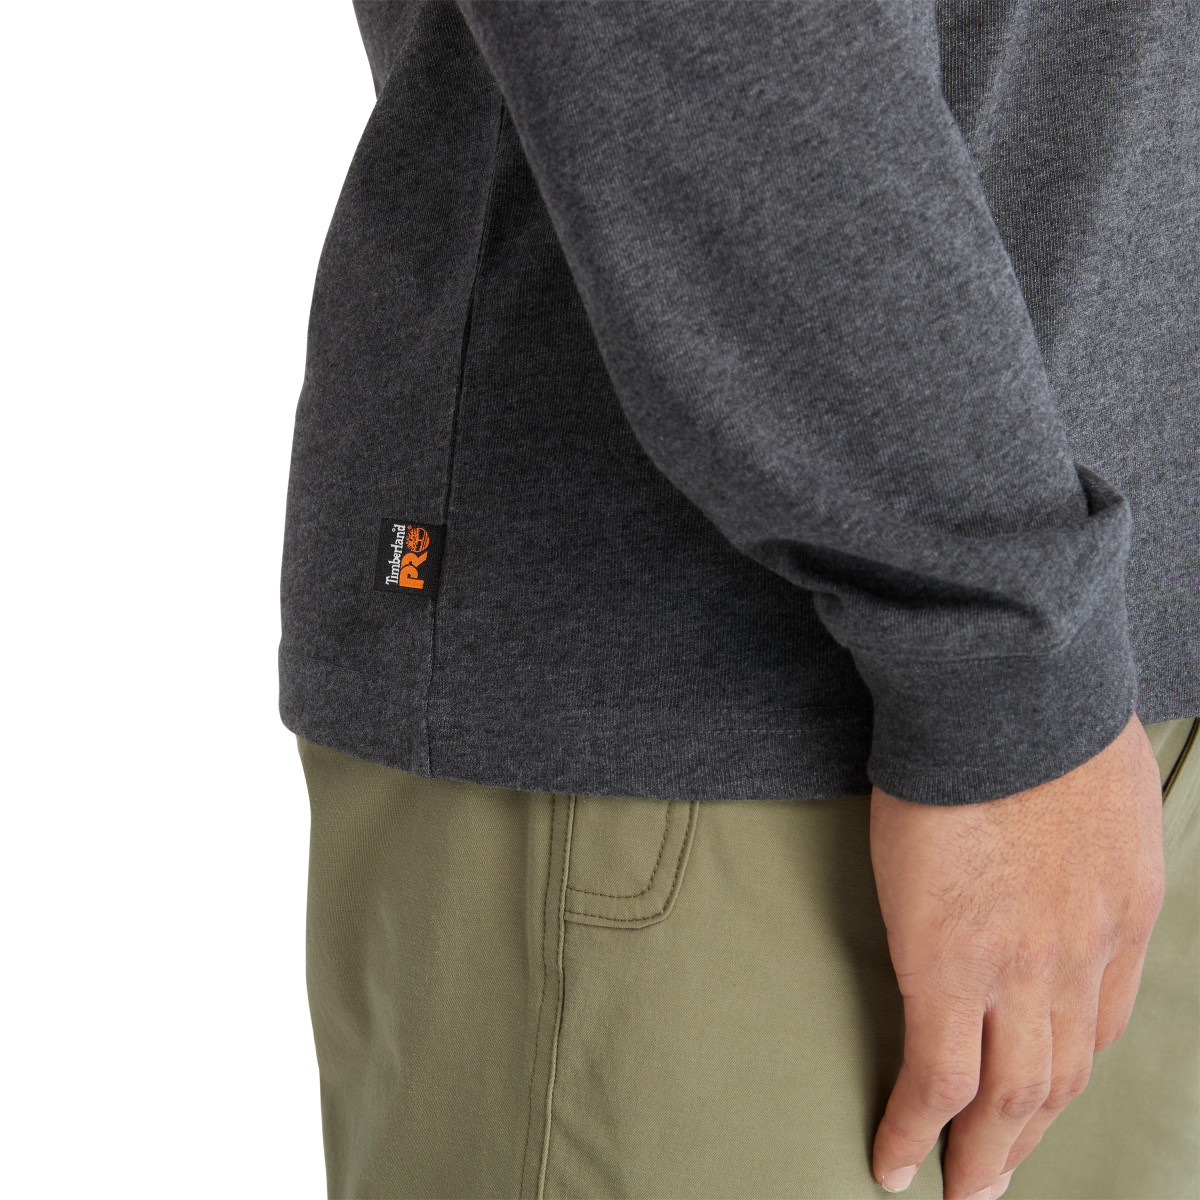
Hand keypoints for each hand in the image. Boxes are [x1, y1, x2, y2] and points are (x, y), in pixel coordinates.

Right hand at [869, 712, 1165, 1199]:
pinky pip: (935, 1076)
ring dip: (986, 1153)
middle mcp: (1083, 956)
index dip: (1070, 1070)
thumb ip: (1084, 825)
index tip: (1046, 1094)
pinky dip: (917, 1130)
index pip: (1102, 1020)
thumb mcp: (1098, 778)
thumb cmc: (1039, 709)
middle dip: (1032, 1135)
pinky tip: (896, 1161)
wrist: (1003, 692)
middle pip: (1063, 1075)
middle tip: (999, 1174)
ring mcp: (1018, 971)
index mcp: (1123, 909)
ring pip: (1011, 1095)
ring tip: (961, 1188)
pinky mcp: (946, 968)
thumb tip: (1048, 833)